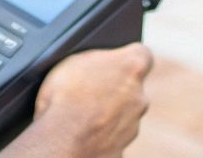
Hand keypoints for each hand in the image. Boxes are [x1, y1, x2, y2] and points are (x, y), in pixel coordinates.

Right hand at [28, 44, 152, 157]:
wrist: (60, 141)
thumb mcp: (75, 58)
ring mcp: (133, 127)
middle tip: (89, 94)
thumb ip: (99, 60)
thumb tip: (102, 62)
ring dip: (108, 116)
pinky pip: (112, 140)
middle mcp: (140, 97)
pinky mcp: (121, 151)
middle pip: (133, 89)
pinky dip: (101, 138)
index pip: (142, 54)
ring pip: (124, 117)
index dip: (127, 58)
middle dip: (115, 90)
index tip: (115, 62)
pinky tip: (82, 136)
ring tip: (80, 117)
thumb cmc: (65, 95)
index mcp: (132, 67)